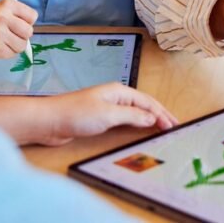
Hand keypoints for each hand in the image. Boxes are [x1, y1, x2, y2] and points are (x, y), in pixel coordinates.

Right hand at [0, 0, 36, 57]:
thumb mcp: (0, 9)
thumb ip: (17, 16)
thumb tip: (32, 28)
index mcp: (6, 4)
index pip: (32, 16)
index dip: (27, 22)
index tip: (19, 23)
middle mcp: (3, 17)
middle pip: (29, 31)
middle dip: (22, 35)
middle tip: (11, 34)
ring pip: (22, 45)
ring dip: (15, 45)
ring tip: (3, 40)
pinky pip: (13, 54)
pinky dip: (7, 52)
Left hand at [40, 83, 177, 145]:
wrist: (50, 121)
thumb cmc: (76, 114)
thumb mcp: (108, 114)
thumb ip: (132, 116)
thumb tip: (152, 117)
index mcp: (119, 91)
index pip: (147, 102)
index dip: (162, 113)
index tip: (174, 124)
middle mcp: (115, 97)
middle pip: (143, 106)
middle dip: (159, 115)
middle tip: (174, 126)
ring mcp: (107, 108)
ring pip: (134, 113)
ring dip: (149, 120)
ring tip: (162, 129)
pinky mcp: (100, 119)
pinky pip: (124, 121)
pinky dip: (136, 126)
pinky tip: (140, 132)